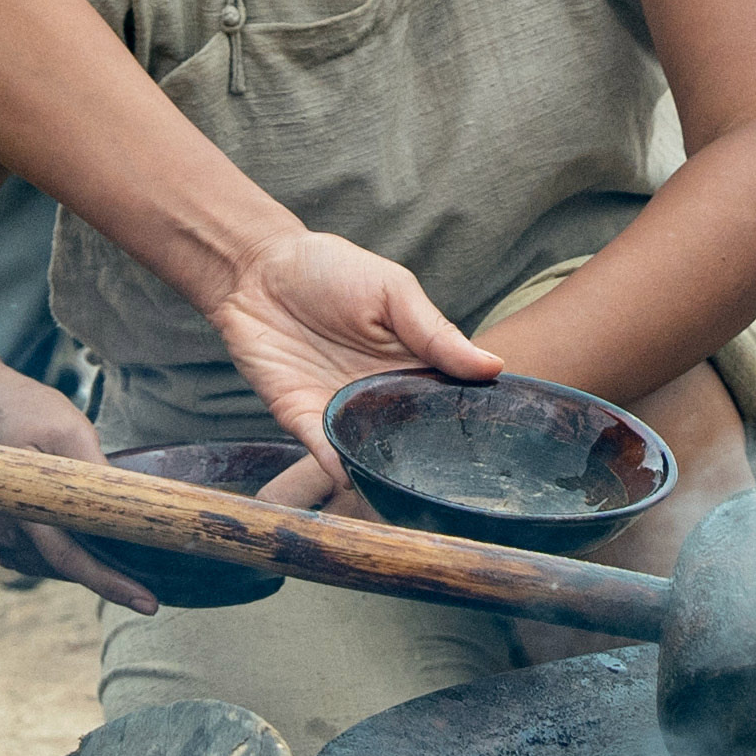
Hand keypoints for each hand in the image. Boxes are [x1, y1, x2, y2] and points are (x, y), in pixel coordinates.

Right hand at [0, 367, 161, 611]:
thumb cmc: (27, 414)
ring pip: (58, 567)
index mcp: (22, 503)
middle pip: (67, 568)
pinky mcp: (9, 539)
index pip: (68, 557)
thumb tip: (128, 503)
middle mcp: (9, 528)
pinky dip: (70, 556)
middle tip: (148, 582)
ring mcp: (5, 537)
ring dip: (89, 561)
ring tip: (117, 541)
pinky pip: (46, 561)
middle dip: (109, 575)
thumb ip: (94, 468)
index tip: (147, 603)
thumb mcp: (69, 429)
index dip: (109, 583)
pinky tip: (86, 537)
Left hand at [202, 228, 497, 508]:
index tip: (499, 442)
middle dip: (434, 458)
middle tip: (457, 476)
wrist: (256, 270)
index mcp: (414, 363)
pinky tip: (354, 474)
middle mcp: (384, 394)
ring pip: (374, 451)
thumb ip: (436, 332)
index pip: (451, 401)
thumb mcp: (394, 291)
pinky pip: (326, 450)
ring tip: (409, 486)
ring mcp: (344, 409)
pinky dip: (340, 465)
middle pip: (416, 436)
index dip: (473, 421)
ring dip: (388, 468)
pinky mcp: (303, 418)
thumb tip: (494, 366)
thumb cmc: (330, 270)